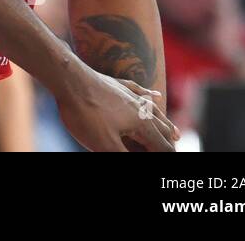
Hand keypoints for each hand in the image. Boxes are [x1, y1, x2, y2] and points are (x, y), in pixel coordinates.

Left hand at [56, 68, 178, 151]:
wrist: (69, 79)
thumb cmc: (85, 113)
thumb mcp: (104, 145)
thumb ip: (125, 157)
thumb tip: (139, 158)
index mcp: (142, 124)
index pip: (163, 147)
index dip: (165, 157)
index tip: (165, 164)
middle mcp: (141, 108)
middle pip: (163, 129)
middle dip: (169, 144)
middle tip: (172, 152)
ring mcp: (129, 95)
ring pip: (155, 111)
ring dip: (166, 124)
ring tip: (176, 134)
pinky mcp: (117, 85)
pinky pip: (139, 91)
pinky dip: (149, 97)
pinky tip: (153, 95)